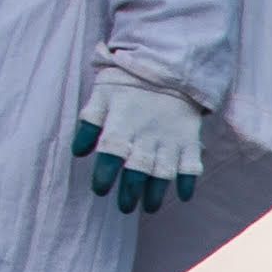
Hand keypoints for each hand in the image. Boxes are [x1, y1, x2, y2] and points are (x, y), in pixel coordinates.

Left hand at [75, 75, 213, 213]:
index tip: (100, 189)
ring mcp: (170, 140)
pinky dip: (188, 182)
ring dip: (156, 193)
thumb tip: (79, 151)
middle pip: (136, 172)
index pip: (110, 155)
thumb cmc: (129, 80)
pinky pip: (192, 165)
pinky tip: (184, 195)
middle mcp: (146, 137)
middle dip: (129, 192)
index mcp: (122, 125)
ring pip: (163, 173)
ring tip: (149, 207)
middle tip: (125, 207)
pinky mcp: (189, 140)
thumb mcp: (102, 95)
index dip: (104, 176)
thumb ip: (90, 122)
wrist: (168, 64)